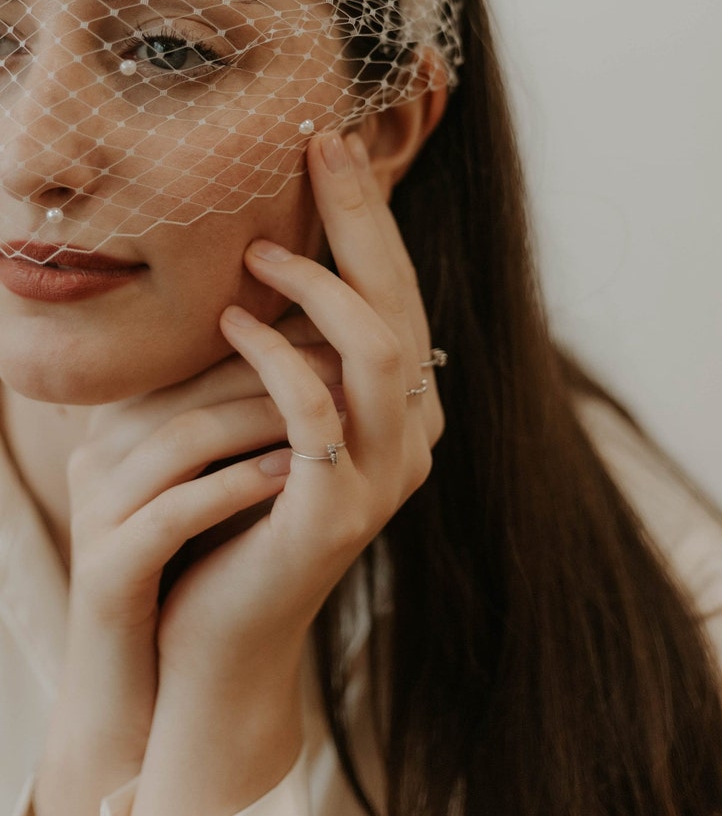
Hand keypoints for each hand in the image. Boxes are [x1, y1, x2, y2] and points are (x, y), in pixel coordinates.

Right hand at [35, 345, 339, 815]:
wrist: (163, 668)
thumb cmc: (206, 553)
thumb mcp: (220, 469)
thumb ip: (247, 408)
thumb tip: (331, 343)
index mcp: (125, 420)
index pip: (196, 355)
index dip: (272, 337)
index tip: (342, 331)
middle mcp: (101, 453)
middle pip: (191, 384)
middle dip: (278, 365)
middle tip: (347, 361)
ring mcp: (97, 511)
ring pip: (182, 439)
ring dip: (262, 418)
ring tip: (333, 408)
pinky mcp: (106, 570)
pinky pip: (172, 513)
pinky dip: (235, 487)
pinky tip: (292, 474)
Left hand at [131, 132, 443, 814]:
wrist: (220, 624)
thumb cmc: (238, 505)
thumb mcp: (275, 411)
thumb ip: (299, 347)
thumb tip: (279, 253)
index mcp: (404, 408)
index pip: (399, 293)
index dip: (369, 219)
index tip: (330, 148)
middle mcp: (413, 435)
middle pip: (401, 301)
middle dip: (362, 217)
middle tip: (320, 145)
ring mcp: (386, 476)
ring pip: (379, 347)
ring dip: (318, 285)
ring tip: (254, 253)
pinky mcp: (339, 510)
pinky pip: (314, 409)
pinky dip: (273, 354)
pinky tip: (230, 319)